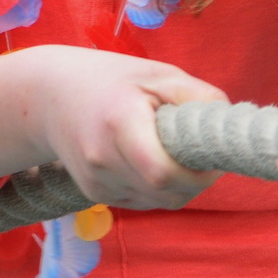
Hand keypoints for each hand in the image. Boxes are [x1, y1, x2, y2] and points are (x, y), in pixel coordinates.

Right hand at [23, 46, 224, 209]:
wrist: (47, 96)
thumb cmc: (112, 79)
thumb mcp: (158, 74)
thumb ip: (199, 98)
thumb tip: (229, 127)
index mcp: (119, 122)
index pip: (163, 173)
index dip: (197, 174)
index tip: (211, 157)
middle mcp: (102, 159)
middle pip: (166, 194)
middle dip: (195, 182)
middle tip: (201, 156)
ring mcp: (95, 182)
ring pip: (158, 203)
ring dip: (178, 187)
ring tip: (173, 152)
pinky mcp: (94, 194)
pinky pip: (142, 202)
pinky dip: (157, 189)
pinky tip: (149, 160)